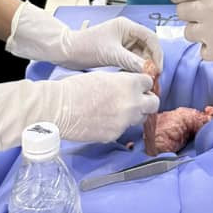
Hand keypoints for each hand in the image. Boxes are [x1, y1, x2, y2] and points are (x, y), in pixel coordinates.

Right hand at [0, 71, 158, 152]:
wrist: (58, 108)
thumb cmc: (75, 88)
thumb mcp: (103, 77)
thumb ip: (121, 83)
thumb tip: (128, 86)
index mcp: (129, 83)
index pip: (149, 83)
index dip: (142, 84)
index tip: (138, 86)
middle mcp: (133, 103)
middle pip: (154, 103)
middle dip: (147, 101)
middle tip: (137, 101)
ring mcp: (125, 121)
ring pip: (141, 118)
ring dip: (135, 114)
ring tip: (118, 111)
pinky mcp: (115, 135)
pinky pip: (123, 130)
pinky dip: (117, 126)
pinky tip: (104, 121)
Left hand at [6, 2, 163, 73]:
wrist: (67, 52)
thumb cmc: (86, 47)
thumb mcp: (111, 54)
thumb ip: (132, 61)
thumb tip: (149, 71)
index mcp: (127, 26)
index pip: (151, 37)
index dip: (157, 53)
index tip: (158, 69)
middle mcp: (126, 32)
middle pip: (148, 47)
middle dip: (151, 62)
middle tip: (152, 77)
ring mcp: (122, 42)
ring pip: (140, 55)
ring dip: (142, 66)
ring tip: (142, 79)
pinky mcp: (117, 51)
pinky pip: (131, 60)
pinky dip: (133, 68)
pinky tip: (131, 76)